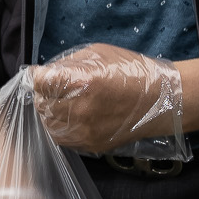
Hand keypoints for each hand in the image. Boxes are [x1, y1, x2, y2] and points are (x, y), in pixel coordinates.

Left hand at [29, 44, 184, 153]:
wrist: (162, 100)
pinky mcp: (92, 145)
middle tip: (52, 89)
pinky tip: (71, 117)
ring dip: (50, 113)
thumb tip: (44, 73)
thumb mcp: (97, 54)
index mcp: (81, 82)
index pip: (40, 83)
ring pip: (49, 126)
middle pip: (42, 105)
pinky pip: (63, 139)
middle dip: (44, 95)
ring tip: (61, 103)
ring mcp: (86, 131)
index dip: (37, 77)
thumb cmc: (131, 71)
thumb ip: (68, 64)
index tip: (39, 75)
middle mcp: (80, 109)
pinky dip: (61, 128)